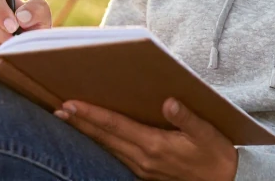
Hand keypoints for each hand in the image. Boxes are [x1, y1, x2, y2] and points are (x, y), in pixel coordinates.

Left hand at [54, 97, 237, 180]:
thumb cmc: (216, 156)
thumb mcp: (207, 133)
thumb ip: (187, 118)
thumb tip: (169, 102)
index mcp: (155, 145)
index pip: (116, 126)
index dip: (92, 114)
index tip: (71, 104)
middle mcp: (143, 158)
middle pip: (105, 137)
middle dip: (80, 123)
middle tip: (58, 109)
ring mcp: (142, 168)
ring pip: (107, 148)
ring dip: (87, 133)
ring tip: (68, 120)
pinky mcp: (144, 173)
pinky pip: (116, 157)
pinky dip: (101, 144)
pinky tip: (94, 138)